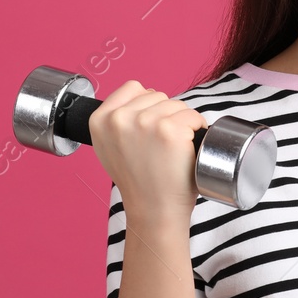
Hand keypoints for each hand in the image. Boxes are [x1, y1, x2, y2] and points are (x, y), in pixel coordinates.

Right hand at [87, 80, 207, 225]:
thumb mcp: (109, 148)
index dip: (148, 105)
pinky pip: (193, 115)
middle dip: (166, 115)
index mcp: (99, 120)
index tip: (152, 127)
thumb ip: (115, 122)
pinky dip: (198, 128)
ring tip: (174, 148)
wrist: (154, 210)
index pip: (133, 87)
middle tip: (163, 145)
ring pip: (176, 104)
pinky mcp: (169, 130)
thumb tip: (137, 100)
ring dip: (183, 122)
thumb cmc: (139, 182)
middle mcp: (119, 119)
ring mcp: (144, 122)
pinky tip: (188, 147)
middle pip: (157, 95)